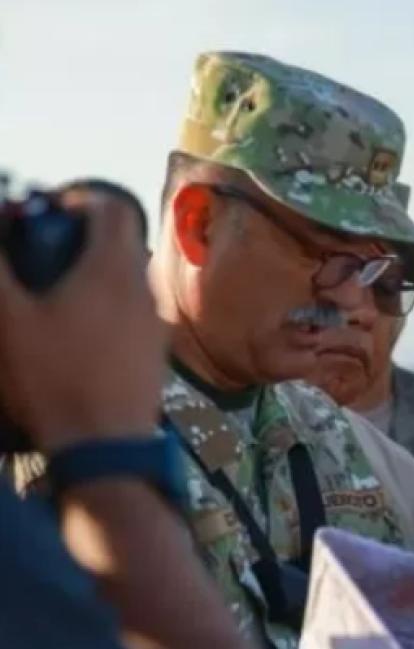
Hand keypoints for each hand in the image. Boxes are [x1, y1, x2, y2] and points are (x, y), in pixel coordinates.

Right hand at [0, 191, 165, 451]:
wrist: (105, 443)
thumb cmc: (54, 378)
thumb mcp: (9, 320)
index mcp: (112, 269)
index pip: (115, 208)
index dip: (84, 199)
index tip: (54, 212)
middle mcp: (144, 287)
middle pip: (124, 240)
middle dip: (87, 237)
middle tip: (49, 251)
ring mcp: (156, 319)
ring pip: (132, 276)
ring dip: (99, 270)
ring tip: (59, 291)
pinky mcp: (158, 348)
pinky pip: (137, 307)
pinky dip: (112, 302)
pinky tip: (82, 328)